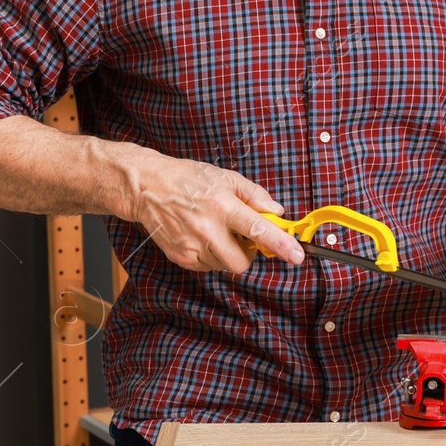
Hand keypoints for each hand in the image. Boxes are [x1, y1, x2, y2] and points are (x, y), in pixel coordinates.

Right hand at [127, 152, 303, 273]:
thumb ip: (255, 195)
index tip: (297, 256)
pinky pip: (207, 267)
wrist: (148, 188)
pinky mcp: (181, 257)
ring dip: (228, 253)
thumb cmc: (189, 179)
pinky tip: (201, 236)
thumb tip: (277, 212)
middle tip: (240, 236)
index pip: (258, 230)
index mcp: (223, 206)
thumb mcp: (226, 178)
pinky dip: (211, 256)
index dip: (281, 244)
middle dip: (248, 254)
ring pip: (224, 266)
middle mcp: (207, 229)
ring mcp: (192, 246)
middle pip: (242, 262)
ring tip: (216, 230)